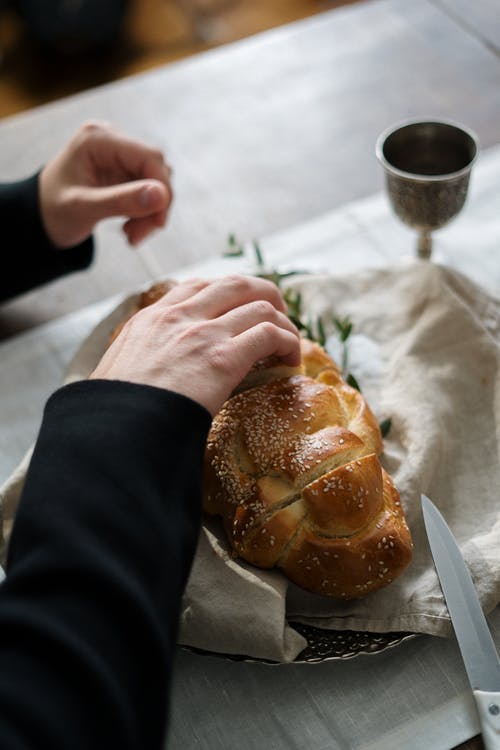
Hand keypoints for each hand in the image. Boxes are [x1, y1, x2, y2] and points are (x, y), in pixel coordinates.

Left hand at [39, 121, 172, 247]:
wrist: (40, 219)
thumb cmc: (52, 211)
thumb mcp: (83, 208)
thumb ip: (121, 201)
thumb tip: (162, 196)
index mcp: (98, 140)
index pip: (150, 157)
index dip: (162, 188)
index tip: (158, 222)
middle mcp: (112, 141)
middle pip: (156, 170)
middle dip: (155, 205)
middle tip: (139, 235)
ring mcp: (119, 156)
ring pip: (156, 183)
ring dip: (151, 212)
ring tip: (131, 234)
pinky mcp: (124, 172)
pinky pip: (149, 191)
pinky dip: (145, 213)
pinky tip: (129, 227)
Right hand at [90, 275, 300, 415]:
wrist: (114, 428)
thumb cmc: (113, 412)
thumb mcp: (117, 371)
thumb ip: (140, 360)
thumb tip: (148, 378)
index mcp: (151, 318)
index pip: (198, 285)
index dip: (229, 292)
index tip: (241, 307)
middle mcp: (179, 316)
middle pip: (237, 284)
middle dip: (265, 293)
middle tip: (277, 312)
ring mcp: (203, 334)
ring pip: (261, 306)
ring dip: (283, 321)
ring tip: (289, 342)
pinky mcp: (224, 358)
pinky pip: (270, 334)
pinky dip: (289, 342)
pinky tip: (291, 360)